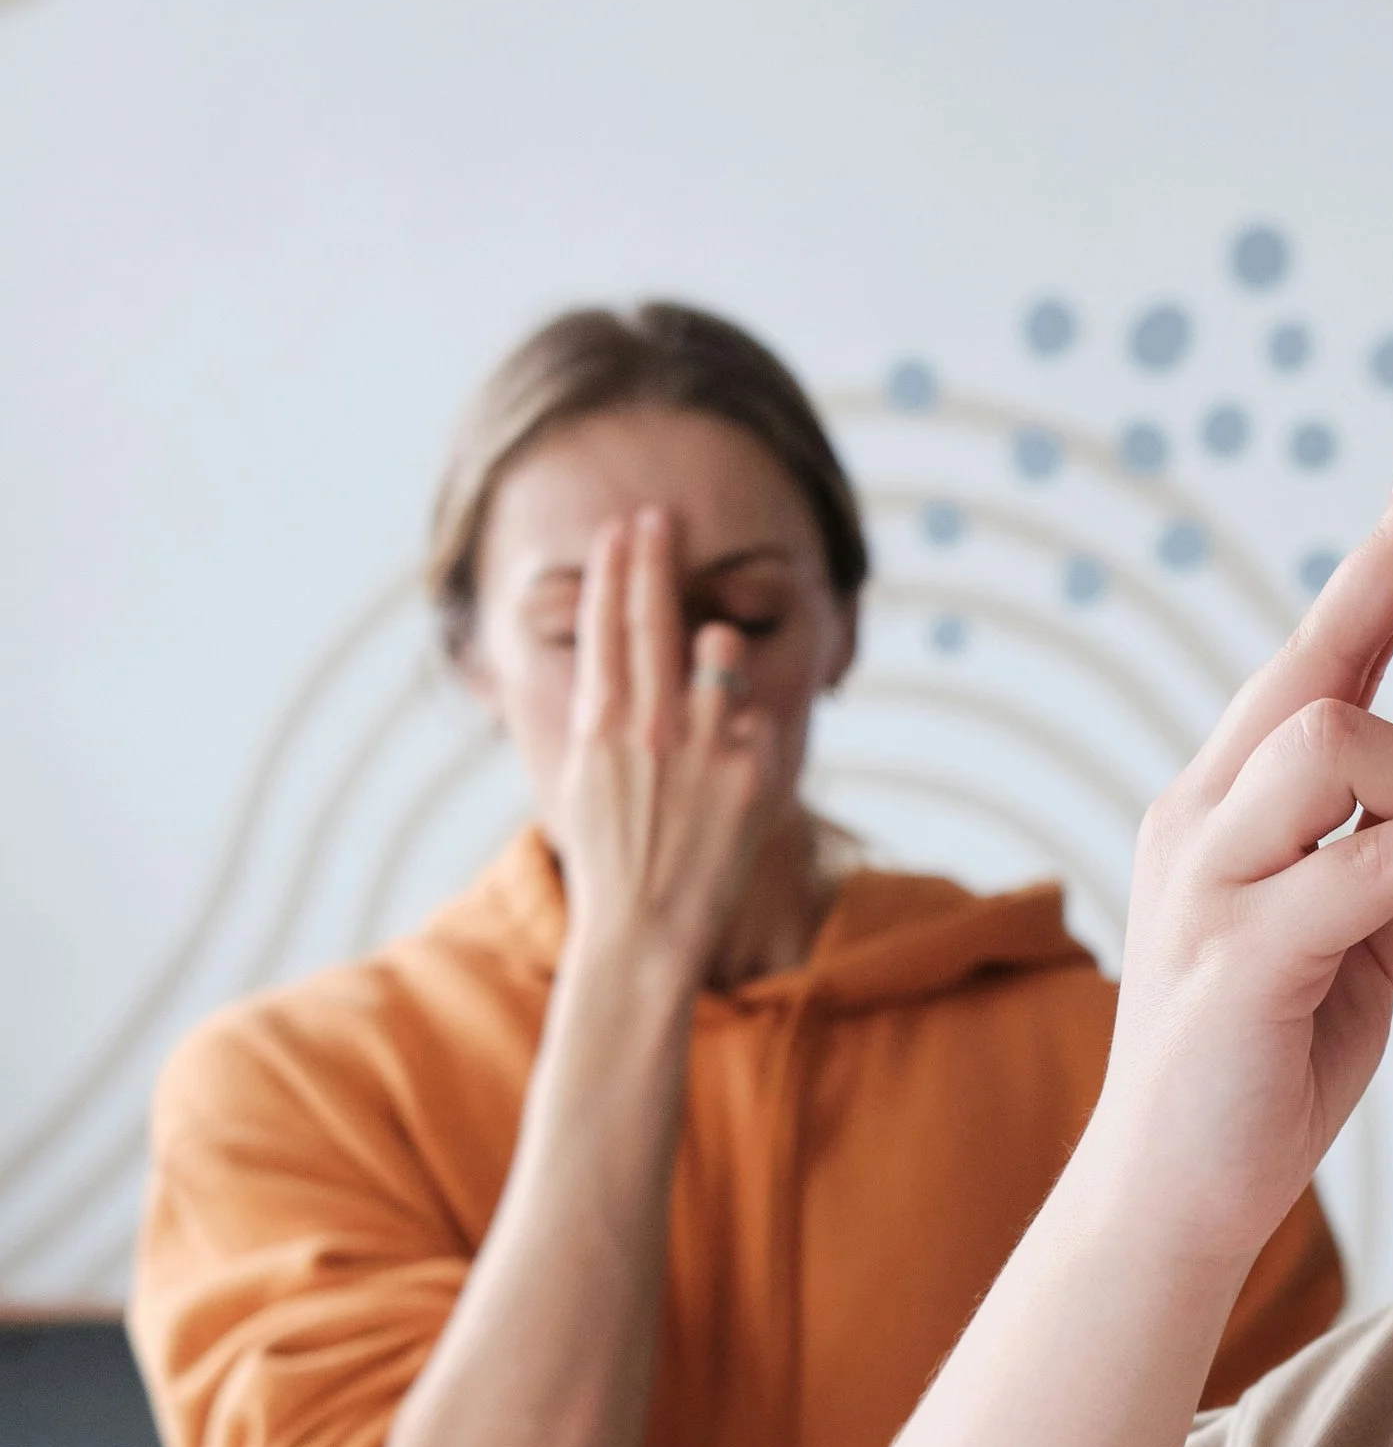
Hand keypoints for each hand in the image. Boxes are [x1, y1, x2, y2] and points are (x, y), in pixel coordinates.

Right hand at [551, 508, 778, 985]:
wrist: (642, 931)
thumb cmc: (609, 856)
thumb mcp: (583, 776)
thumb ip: (605, 714)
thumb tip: (617, 664)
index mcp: (601, 723)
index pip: (608, 624)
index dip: (617, 569)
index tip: (625, 527)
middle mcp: (650, 725)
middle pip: (655, 618)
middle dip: (656, 558)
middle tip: (660, 514)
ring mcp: (702, 748)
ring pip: (720, 653)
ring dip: (716, 645)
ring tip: (709, 648)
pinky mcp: (750, 776)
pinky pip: (756, 722)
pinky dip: (745, 731)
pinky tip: (727, 766)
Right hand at [1084, 436, 1392, 1268]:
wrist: (1172, 1203)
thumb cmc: (1261, 1074)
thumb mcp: (1342, 942)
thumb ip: (1383, 857)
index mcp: (1221, 809)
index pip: (1303, 658)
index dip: (1373, 560)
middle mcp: (1196, 821)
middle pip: (1303, 663)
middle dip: (1388, 566)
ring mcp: (1205, 884)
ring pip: (1326, 742)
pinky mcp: (1235, 959)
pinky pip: (1358, 863)